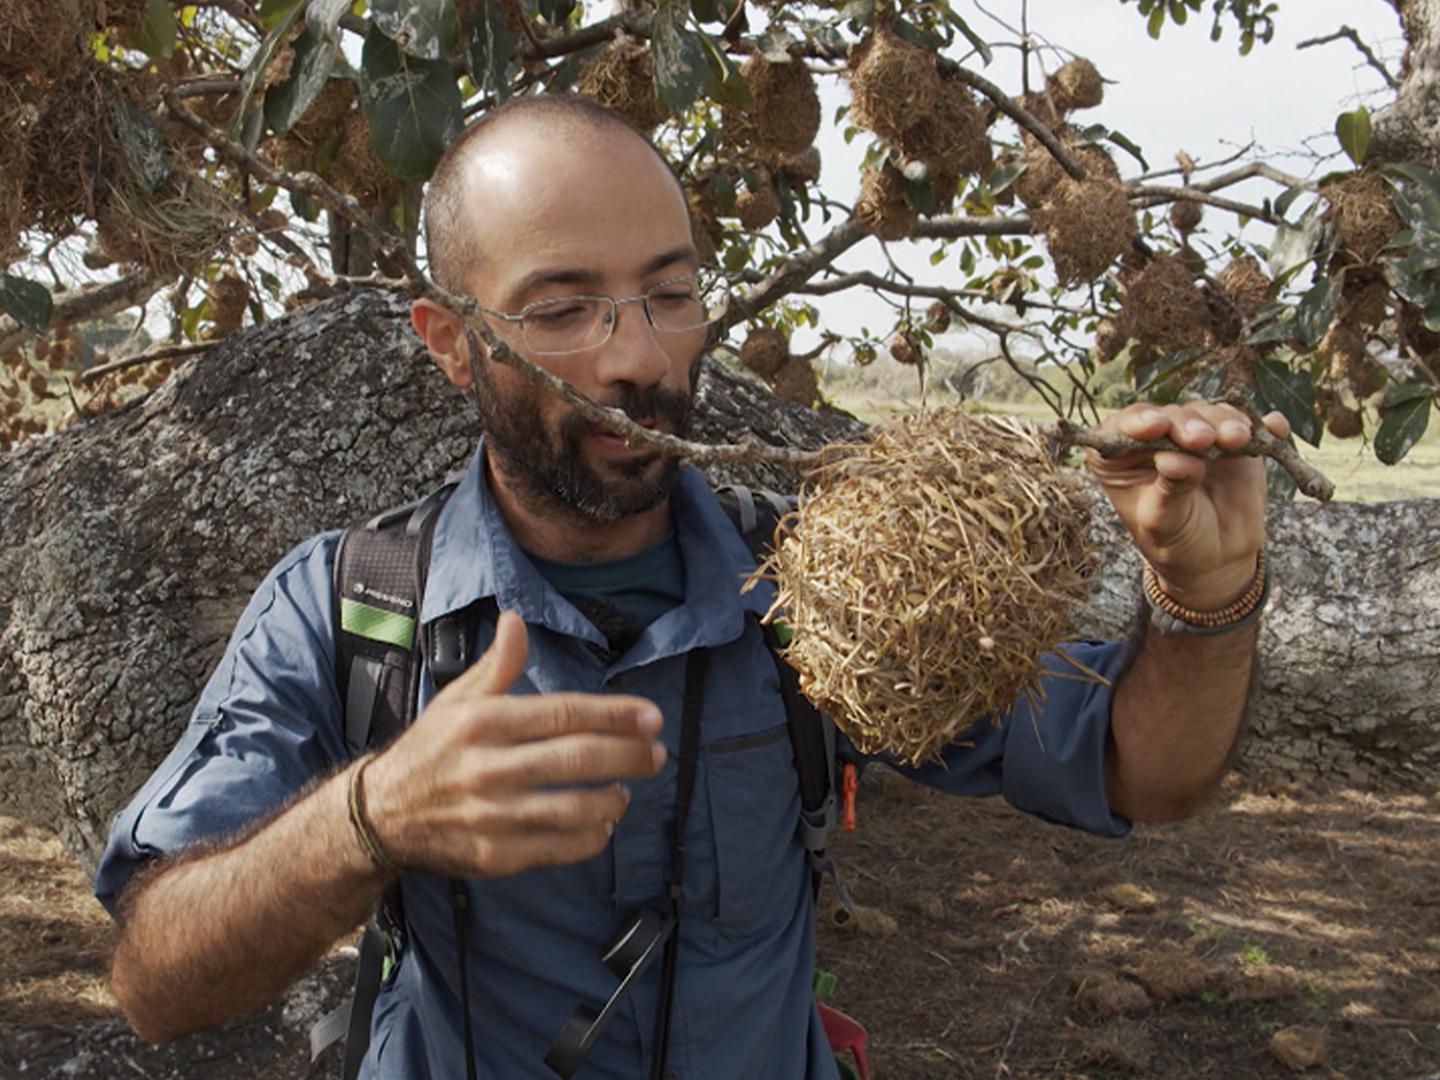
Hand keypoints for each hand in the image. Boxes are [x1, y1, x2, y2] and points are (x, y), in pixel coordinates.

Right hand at [364, 611, 665, 876]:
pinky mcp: (496, 856)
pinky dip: (592, 837)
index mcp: (483, 722)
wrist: (381, 816)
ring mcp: (493, 815)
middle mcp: (488, 767)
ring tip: (627, 789)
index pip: (564, 713)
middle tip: (657, 753)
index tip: (652, 717)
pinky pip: (559, 848)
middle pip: (578, 758)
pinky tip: (602, 824)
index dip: (615, 715)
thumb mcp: (456, 700)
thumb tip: (516, 618)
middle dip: (629, 754)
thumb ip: (497, 665)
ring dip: (614, 798)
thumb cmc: (430, 750)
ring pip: (575, 808)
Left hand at [1086, 402, 1289, 609]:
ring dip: (1225, 422)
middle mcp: (1160, 437)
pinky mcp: (1237, 443)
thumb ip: (1169, 490)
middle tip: (1202, 439)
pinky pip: (1254, 428)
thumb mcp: (1164, 523)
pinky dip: (1266, 426)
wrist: (1215, 559)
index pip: (1122, 428)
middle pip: (1172, 416)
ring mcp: (1200, 436)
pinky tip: (1276, 426)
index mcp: (1122, 455)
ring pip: (1211, 415)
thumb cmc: (1174, 541)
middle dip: (1188, 424)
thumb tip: (1174, 459)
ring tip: (1236, 438)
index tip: (1155, 426)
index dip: (1137, 421)